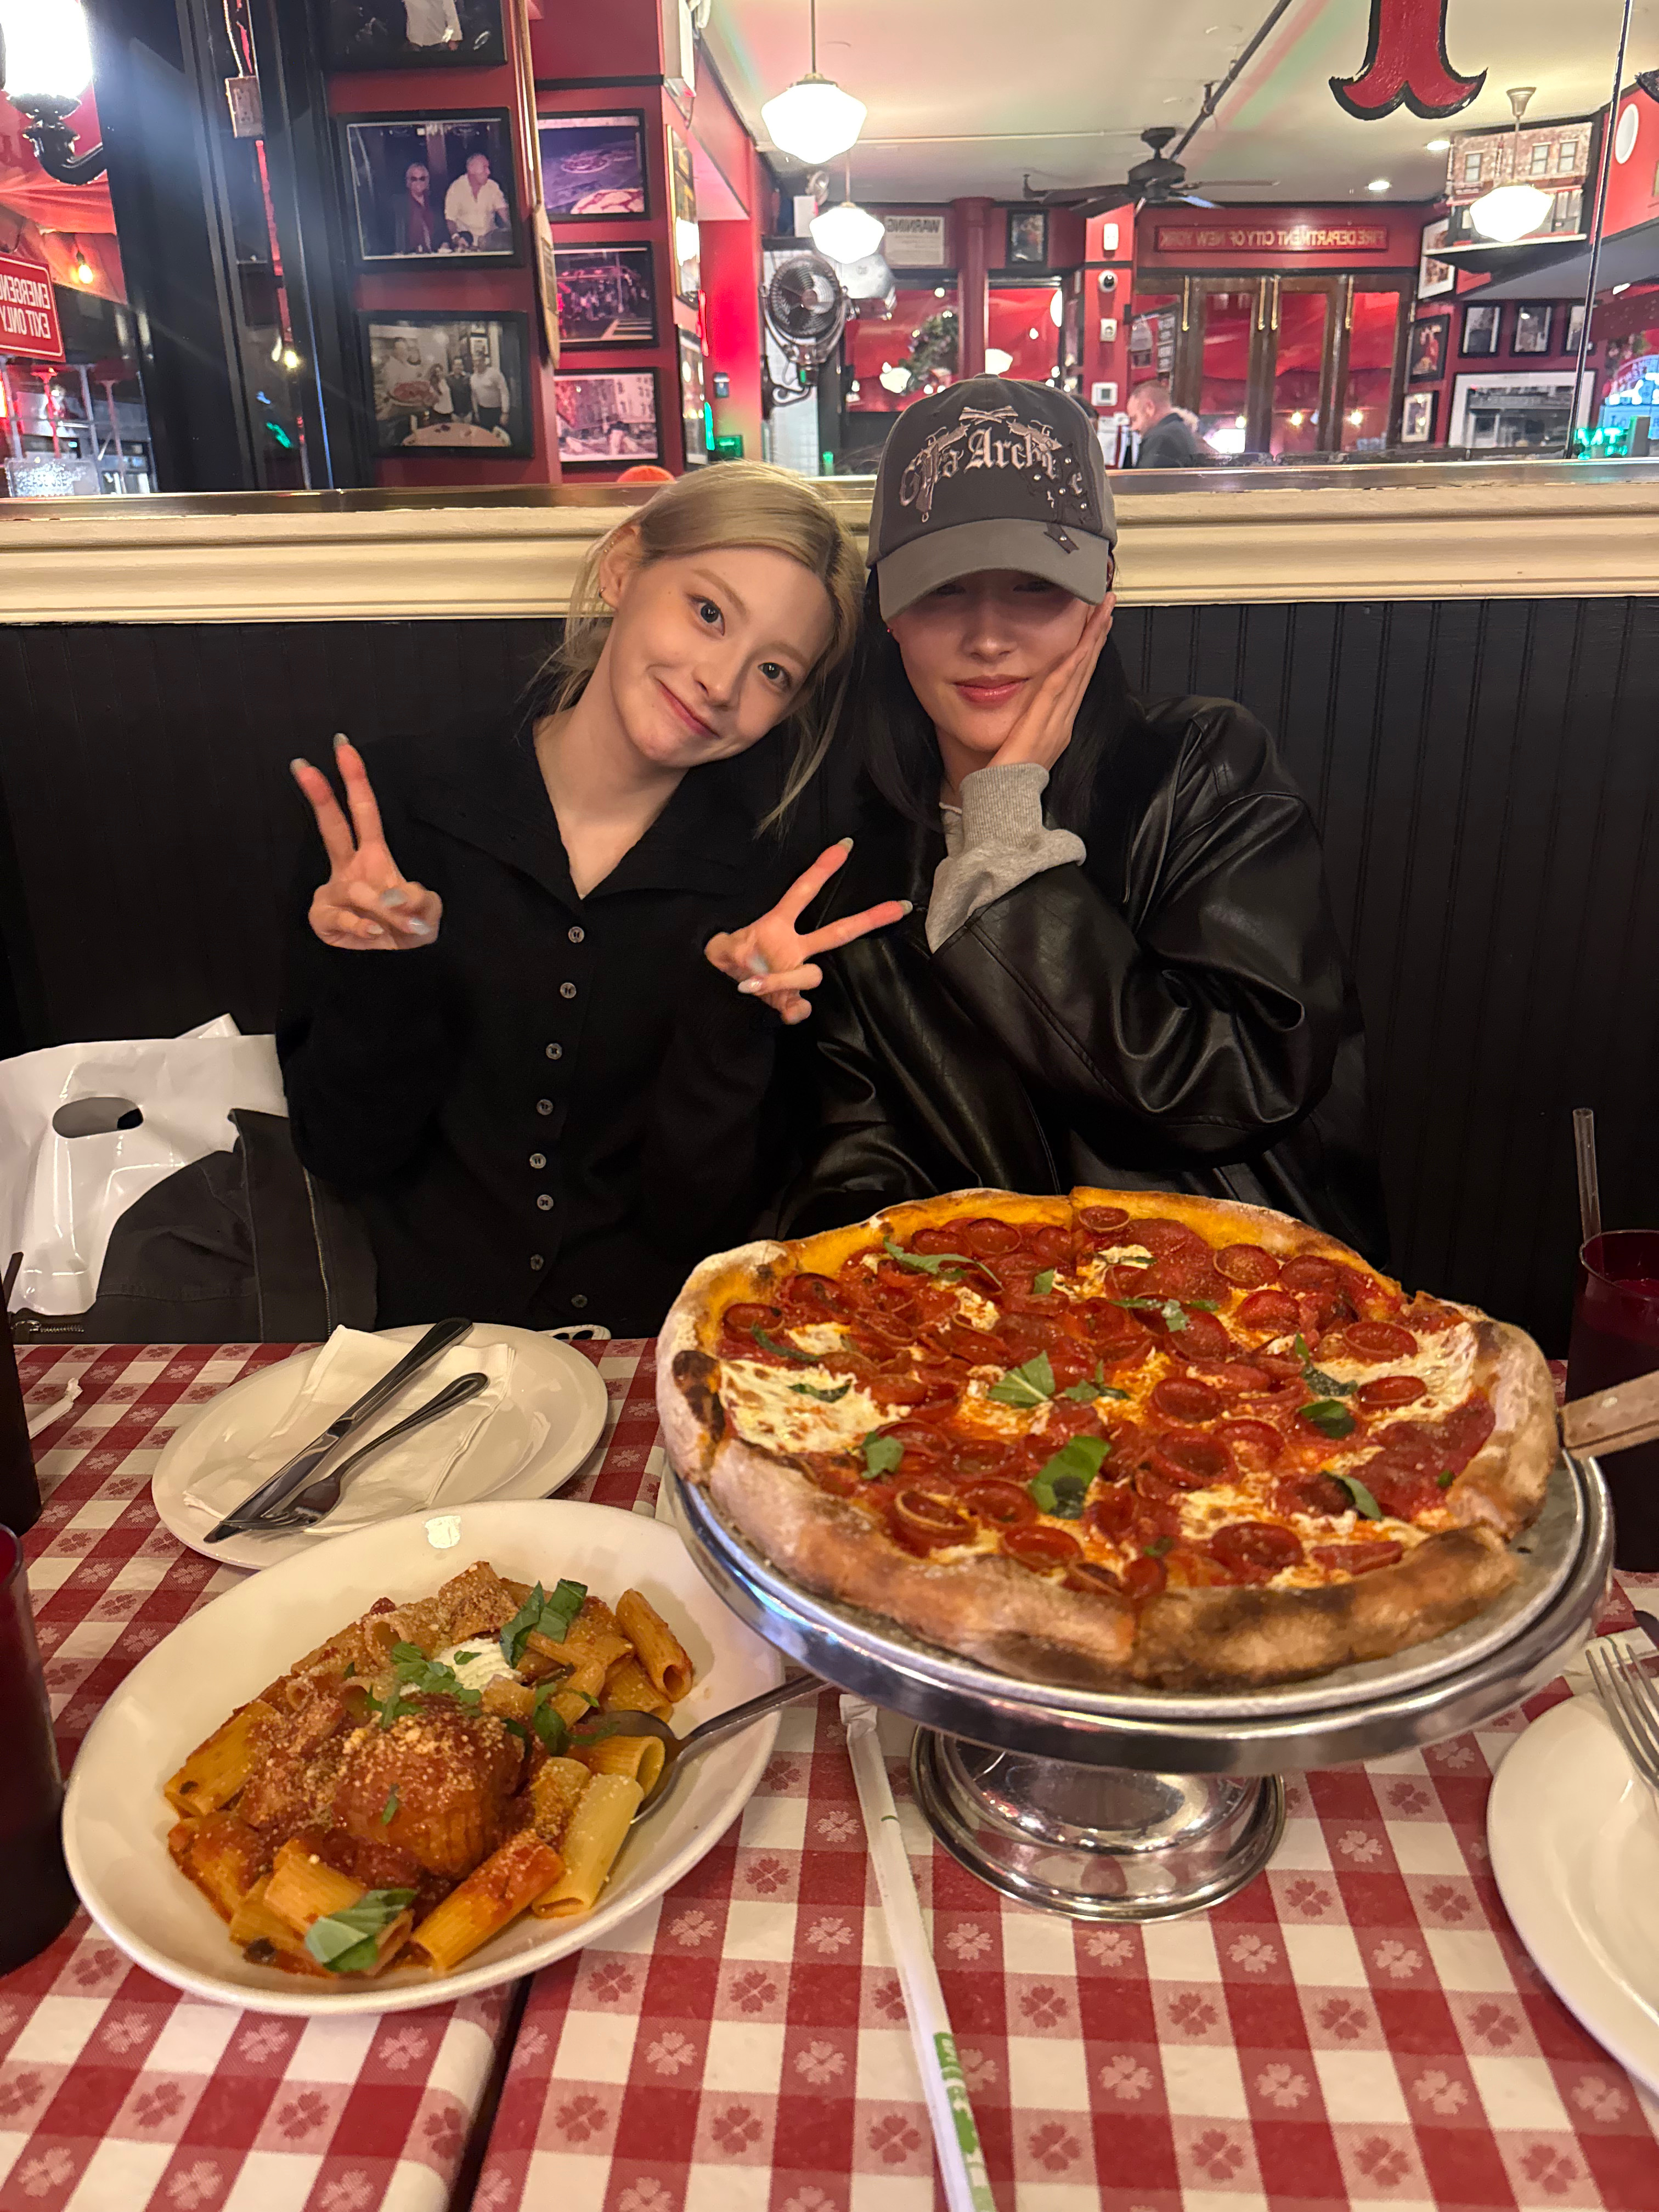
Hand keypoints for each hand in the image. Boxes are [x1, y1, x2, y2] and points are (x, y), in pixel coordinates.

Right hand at [290, 737, 443, 951]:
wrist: (387, 958)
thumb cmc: (404, 928)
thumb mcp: (426, 917)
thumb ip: (425, 905)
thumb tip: (409, 899)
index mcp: (373, 856)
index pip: (363, 812)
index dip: (355, 780)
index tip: (343, 746)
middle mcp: (350, 868)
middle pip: (333, 826)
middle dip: (320, 795)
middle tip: (303, 764)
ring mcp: (334, 892)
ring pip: (357, 888)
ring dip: (386, 906)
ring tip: (404, 923)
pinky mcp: (323, 917)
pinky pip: (347, 919)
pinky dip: (367, 928)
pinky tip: (376, 933)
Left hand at [705, 840, 910, 1024]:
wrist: (719, 987)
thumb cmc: (727, 960)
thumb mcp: (720, 948)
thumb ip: (728, 952)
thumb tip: (749, 969)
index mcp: (778, 926)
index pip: (802, 892)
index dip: (821, 869)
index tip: (845, 845)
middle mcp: (794, 948)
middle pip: (838, 932)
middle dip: (868, 919)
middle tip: (899, 907)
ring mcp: (796, 973)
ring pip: (814, 975)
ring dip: (783, 980)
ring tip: (751, 983)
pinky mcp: (790, 1000)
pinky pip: (803, 1007)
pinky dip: (795, 1010)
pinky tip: (783, 1011)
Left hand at [984, 591, 1115, 778]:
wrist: (1003, 802)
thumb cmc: (1006, 777)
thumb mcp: (1020, 744)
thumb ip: (1026, 725)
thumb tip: (1026, 712)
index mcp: (1059, 725)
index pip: (1077, 679)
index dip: (1089, 649)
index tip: (1097, 624)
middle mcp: (1063, 721)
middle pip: (1085, 670)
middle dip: (1097, 635)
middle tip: (1107, 605)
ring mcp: (1056, 722)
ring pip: (1078, 673)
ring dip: (1091, 640)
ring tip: (1102, 612)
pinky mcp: (1042, 723)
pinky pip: (1059, 688)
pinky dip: (1073, 664)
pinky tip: (1081, 644)